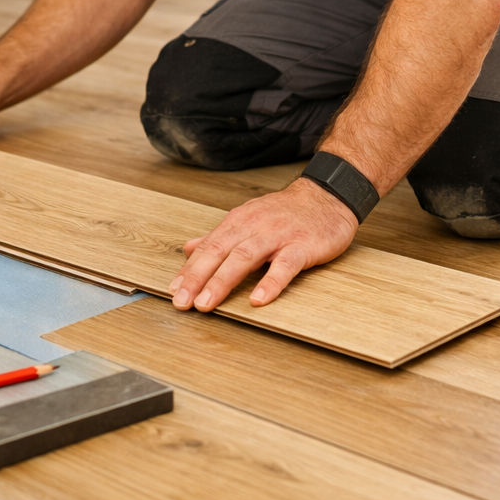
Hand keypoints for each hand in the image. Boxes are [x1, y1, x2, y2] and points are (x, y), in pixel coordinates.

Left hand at [168, 178, 359, 311]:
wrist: (326, 196)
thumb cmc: (284, 213)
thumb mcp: (247, 219)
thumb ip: (218, 236)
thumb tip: (188, 249)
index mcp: (239, 222)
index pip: (208, 247)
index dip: (189, 269)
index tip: (173, 290)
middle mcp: (253, 226)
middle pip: (220, 252)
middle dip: (197, 277)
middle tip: (182, 302)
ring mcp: (278, 235)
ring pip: (245, 257)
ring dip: (223, 281)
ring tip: (207, 303)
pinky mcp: (303, 246)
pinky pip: (285, 265)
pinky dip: (270, 282)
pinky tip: (258, 299)